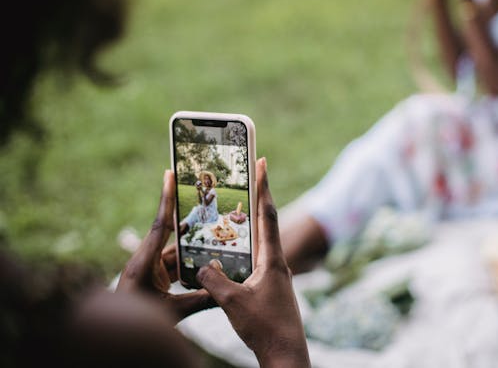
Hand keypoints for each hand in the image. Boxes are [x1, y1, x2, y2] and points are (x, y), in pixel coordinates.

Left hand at [117, 170, 214, 319]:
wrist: (118, 336)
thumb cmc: (139, 320)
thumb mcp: (171, 312)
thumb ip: (199, 300)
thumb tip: (226, 293)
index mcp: (144, 262)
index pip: (160, 225)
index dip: (166, 199)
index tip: (169, 173)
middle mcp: (146, 260)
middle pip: (172, 233)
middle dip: (191, 218)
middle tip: (207, 198)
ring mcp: (150, 268)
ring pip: (177, 251)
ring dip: (195, 245)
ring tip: (217, 233)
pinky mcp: (154, 277)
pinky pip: (175, 264)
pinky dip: (190, 263)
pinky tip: (208, 263)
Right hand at [197, 158, 309, 367]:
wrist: (285, 353)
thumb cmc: (265, 327)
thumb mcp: (233, 302)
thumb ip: (214, 280)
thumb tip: (200, 266)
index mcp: (272, 260)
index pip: (267, 215)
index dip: (264, 187)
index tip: (262, 162)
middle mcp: (277, 262)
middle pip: (266, 222)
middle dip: (257, 198)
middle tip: (247, 177)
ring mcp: (275, 274)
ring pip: (260, 242)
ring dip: (249, 224)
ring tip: (233, 210)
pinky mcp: (270, 286)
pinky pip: (256, 259)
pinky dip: (244, 249)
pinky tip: (231, 254)